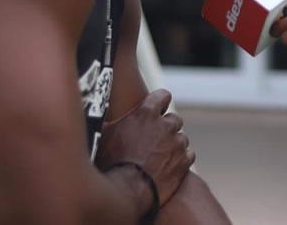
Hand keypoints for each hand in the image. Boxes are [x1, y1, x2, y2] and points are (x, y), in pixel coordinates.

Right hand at [96, 89, 192, 204]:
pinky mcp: (184, 162)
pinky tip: (169, 165)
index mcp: (147, 113)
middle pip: (174, 119)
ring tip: (160, 156)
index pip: (162, 96)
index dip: (160, 102)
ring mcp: (177, 144)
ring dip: (174, 144)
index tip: (157, 108)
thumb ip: (110, 121)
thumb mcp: (104, 135)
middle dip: (166, 126)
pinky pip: (188, 154)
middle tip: (155, 138)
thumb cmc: (111, 161)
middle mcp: (166, 125)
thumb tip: (97, 112)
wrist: (127, 191)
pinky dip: (181, 159)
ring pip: (182, 138)